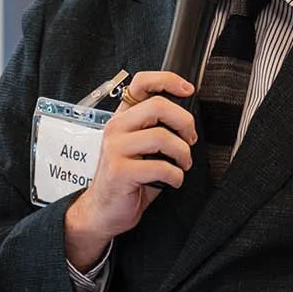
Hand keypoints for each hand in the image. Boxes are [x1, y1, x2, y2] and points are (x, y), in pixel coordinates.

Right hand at [62, 70, 195, 269]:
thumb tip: (187, 120)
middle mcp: (116, 128)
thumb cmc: (127, 180)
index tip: (188, 90)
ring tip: (182, 164)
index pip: (141, 83)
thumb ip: (156, 129)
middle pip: (158, 106)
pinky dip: (175, 176)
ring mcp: (115, 149)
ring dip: (182, 154)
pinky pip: (160, 167)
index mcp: (123, 118)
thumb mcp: (141, 148)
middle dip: (184, 122)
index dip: (167, 80)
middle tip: (189, 140)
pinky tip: (172, 182)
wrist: (102, 211)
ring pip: (162, 137)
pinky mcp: (120, 171)